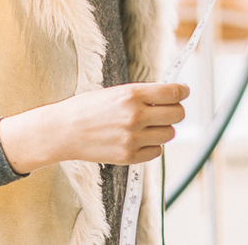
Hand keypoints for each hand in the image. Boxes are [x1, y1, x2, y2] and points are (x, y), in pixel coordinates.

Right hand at [0, 83, 189, 173]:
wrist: (64, 131)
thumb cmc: (89, 108)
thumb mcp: (116, 92)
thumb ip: (144, 95)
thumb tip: (171, 95)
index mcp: (132, 94)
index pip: (173, 93)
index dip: (182, 91)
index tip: (183, 91)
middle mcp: (135, 116)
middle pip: (177, 114)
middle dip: (175, 110)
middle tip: (167, 109)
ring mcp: (133, 138)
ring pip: (169, 134)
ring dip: (163, 129)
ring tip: (148, 125)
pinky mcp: (129, 156)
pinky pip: (157, 151)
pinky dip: (152, 146)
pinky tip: (139, 139)